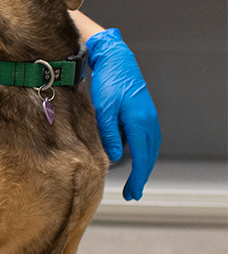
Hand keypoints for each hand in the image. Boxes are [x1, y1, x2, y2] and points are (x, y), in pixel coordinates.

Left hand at [86, 29, 160, 200]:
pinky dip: (142, 150)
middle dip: (142, 176)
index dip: (138, 178)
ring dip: (143, 164)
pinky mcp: (144, 112)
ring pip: (150, 147)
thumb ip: (108, 134)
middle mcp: (149, 121)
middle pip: (149, 156)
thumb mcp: (103, 110)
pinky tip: (130, 155)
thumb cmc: (108, 82)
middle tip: (133, 193)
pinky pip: (146, 137)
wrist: (116, 60)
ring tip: (134, 179)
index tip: (133, 193)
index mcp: (140, 122)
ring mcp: (149, 116)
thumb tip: (114, 157)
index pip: (142, 158)